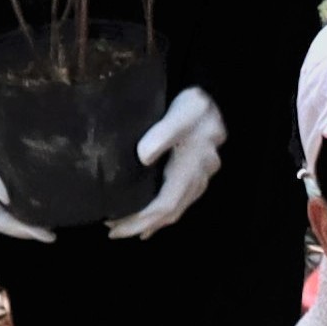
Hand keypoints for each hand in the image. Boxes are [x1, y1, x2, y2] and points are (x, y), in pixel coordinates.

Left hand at [104, 88, 226, 239]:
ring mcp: (202, 175)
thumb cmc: (194, 103)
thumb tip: (143, 157)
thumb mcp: (182, 111)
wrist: (213, 93)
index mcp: (193, 166)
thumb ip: (163, 132)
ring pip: (178, 208)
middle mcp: (201, 176)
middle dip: (142, 224)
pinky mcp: (198, 171)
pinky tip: (153, 218)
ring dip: (153, 221)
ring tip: (126, 227)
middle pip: (172, 211)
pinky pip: (183, 199)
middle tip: (113, 231)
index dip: (140, 219)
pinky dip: (165, 212)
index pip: (166, 203)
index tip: (114, 226)